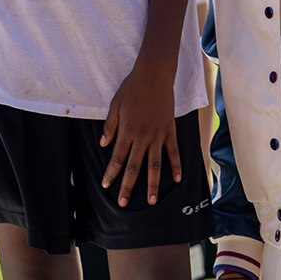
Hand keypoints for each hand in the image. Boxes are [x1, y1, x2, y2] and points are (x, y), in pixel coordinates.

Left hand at [98, 58, 180, 204]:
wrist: (153, 76)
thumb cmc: (131, 89)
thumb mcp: (114, 105)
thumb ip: (110, 126)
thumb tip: (103, 144)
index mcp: (126, 130)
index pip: (117, 158)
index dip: (111, 173)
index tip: (106, 186)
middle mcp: (142, 136)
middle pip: (134, 166)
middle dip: (128, 186)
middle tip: (124, 203)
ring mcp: (158, 135)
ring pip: (155, 165)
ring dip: (153, 184)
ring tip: (153, 201)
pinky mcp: (170, 131)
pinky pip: (173, 152)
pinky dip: (176, 166)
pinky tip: (177, 180)